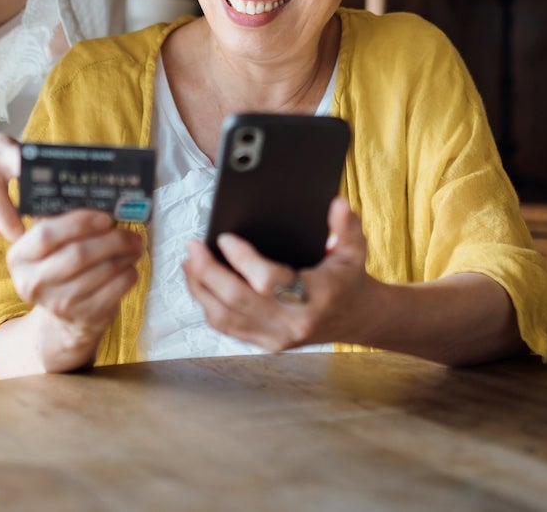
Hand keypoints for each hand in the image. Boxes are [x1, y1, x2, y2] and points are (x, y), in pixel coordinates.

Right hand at [7, 210, 143, 349]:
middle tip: (131, 232)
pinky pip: (116, 289)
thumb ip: (62, 221)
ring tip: (135, 245)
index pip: (46, 235)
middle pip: (78, 254)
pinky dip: (128, 273)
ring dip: (124, 254)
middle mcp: (33, 283)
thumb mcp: (49, 246)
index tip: (105, 217)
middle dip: (112, 239)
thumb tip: (98, 196)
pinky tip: (129, 266)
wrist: (62, 316)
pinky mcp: (84, 317)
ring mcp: (58, 304)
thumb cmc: (59, 267)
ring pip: (102, 271)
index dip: (79, 223)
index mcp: (19, 257)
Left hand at [181, 197, 372, 352]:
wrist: (357, 319)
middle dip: (208, 272)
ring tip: (189, 263)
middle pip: (236, 301)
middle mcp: (293, 323)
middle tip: (192, 247)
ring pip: (225, 318)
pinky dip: (208, 305)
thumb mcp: (354, 249)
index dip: (242, 260)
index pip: (269, 282)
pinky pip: (227, 328)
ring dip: (200, 289)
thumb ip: (345, 225)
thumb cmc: (349, 280)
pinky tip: (199, 283)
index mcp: (316, 298)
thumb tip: (336, 203)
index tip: (225, 238)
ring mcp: (277, 337)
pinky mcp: (266, 343)